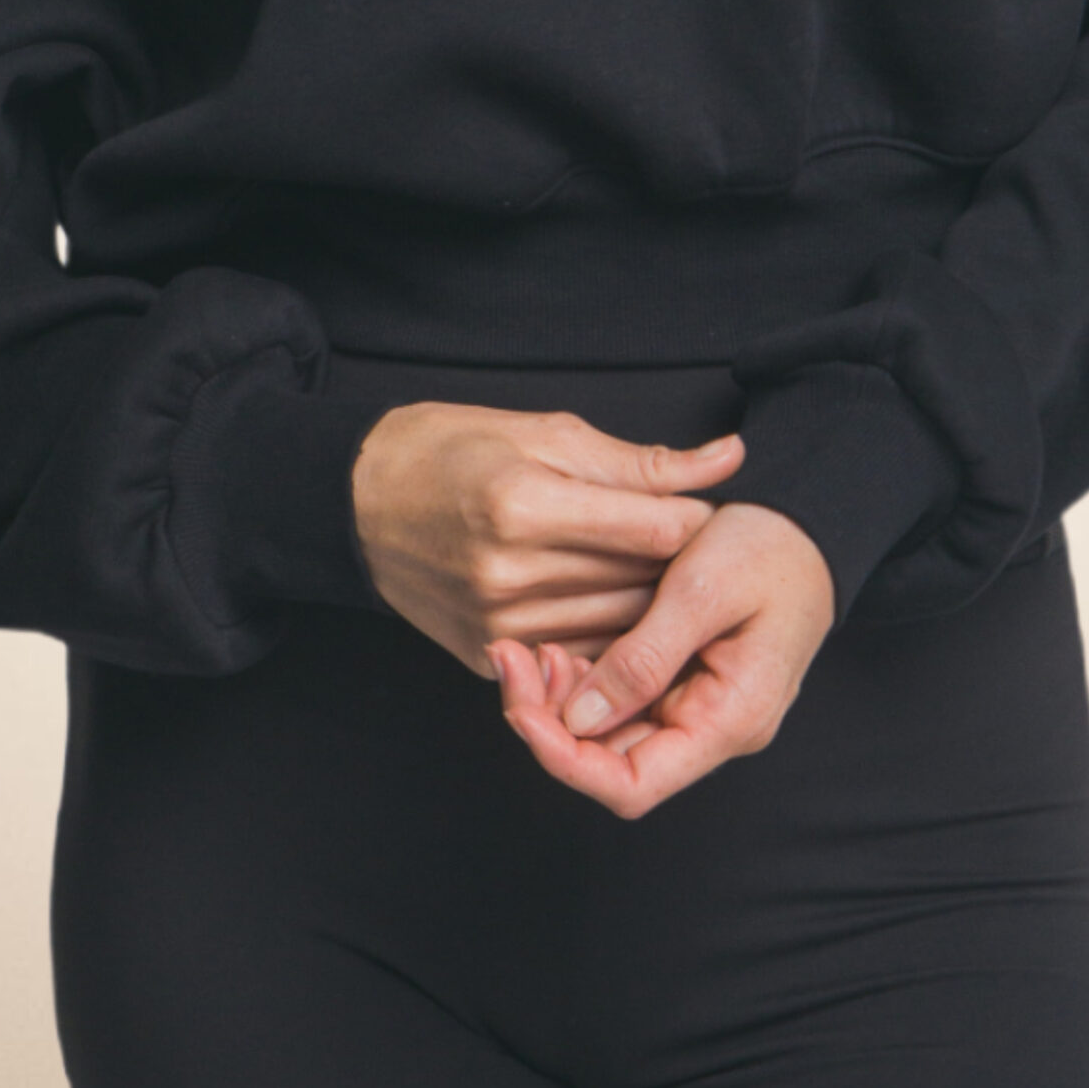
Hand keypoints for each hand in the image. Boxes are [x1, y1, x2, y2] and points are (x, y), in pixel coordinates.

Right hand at [350, 400, 746, 675]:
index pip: (655, 528)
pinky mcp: (488, 654)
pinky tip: (610, 600)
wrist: (359, 501)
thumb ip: (641, 462)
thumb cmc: (452, 450)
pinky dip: (606, 630)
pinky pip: (579, 652)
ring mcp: (496, 623)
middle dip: (679, 563)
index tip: (709, 509)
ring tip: (656, 568)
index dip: (698, 518)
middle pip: (641, 582)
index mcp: (524, 504)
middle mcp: (509, 573)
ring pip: (618, 626)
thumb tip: (729, 459)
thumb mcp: (546, 432)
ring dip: (650, 601)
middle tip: (694, 542)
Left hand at [487, 501, 834, 817]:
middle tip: (513, 660)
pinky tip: (559, 647)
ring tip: (531, 649)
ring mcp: (699, 710)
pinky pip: (622, 704)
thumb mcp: (703, 588)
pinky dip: (584, 683)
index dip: (565, 761)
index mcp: (730, 720)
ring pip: (610, 737)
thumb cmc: (768, 548)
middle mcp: (714, 729)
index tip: (519, 710)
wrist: (808, 524)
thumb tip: (579, 719)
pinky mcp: (683, 686)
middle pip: (613, 764)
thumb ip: (644, 657)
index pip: (633, 785)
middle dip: (551, 722)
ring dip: (562, 702)